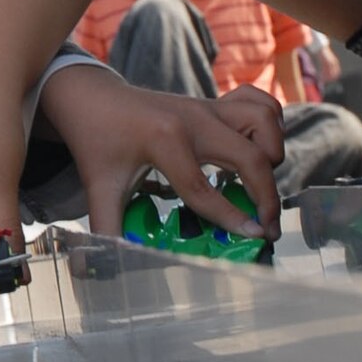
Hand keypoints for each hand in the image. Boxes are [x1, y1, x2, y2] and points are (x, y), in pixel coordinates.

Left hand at [39, 67, 283, 240]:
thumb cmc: (96, 140)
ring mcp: (206, 107)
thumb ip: (106, 227)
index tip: (256, 238)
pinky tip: (257, 148)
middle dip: (266, 197)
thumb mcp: (98, 186)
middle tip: (266, 228)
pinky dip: (270, 124)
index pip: (204, 187)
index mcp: (164, 140)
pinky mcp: (212, 103)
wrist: (88, 95)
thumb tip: (103, 265)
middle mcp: (193, 119)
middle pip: (250, 157)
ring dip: (272, 153)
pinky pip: (258, 102)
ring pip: (264, 121)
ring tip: (258, 183)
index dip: (231, 218)